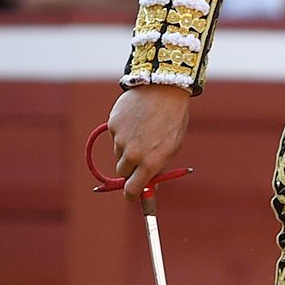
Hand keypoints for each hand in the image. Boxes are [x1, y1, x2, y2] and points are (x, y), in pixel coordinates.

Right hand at [106, 84, 192, 201]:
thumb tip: (149, 184)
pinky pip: (115, 136)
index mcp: (150, 163)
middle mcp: (133, 154)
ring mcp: (120, 139)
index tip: (131, 195)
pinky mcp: (112, 125)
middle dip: (129, 169)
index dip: (130, 194)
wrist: (163, 89)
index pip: (132, 189)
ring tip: (142, 131)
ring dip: (126, 148)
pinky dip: (122, 132)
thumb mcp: (171, 146)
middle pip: (122, 172)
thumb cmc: (172, 119)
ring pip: (118, 153)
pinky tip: (136, 120)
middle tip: (139, 158)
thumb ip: (158, 166)